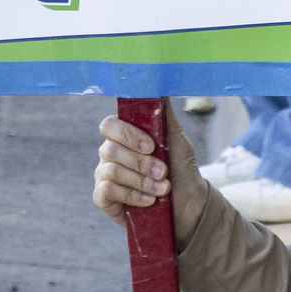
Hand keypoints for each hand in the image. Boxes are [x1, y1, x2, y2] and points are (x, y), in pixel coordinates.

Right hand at [92, 113, 176, 228]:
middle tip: (163, 172)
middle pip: (110, 150)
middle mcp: (109, 153)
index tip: (151, 146)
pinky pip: (107, 191)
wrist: (187, 202)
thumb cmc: (179, 167)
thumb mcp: (176, 139)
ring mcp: (104, 175)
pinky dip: (132, 196)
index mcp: (123, 135)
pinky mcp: (103, 198)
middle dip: (141, 163)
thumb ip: (164, 115)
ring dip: (141, 181)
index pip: (109, 125)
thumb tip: (160, 89)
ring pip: (111, 171)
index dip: (127, 135)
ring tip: (163, 189)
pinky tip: (149, 201)